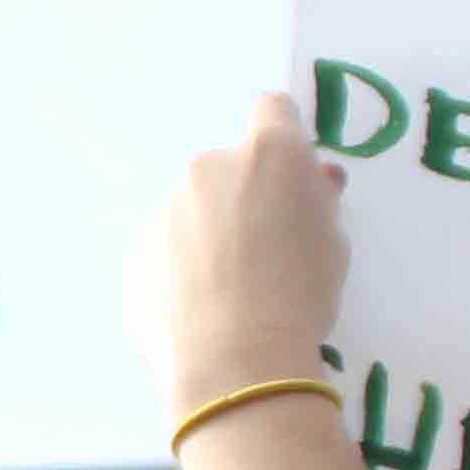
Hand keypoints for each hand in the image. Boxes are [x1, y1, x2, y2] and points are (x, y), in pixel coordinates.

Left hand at [151, 92, 352, 413]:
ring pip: (192, 210)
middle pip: (228, 168)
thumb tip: (315, 179)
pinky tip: (200, 312)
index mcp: (268, 154)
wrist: (234, 358)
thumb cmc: (300, 296)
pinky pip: (165, 250)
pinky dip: (179, 270)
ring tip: (229, 293)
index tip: (287, 172)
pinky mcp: (136, 250)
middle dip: (244, 197)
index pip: (273, 111)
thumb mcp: (332, 244)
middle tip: (263, 252)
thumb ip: (318, 201)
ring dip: (207, 234)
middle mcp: (210, 166)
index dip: (283, 135)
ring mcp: (165, 206)